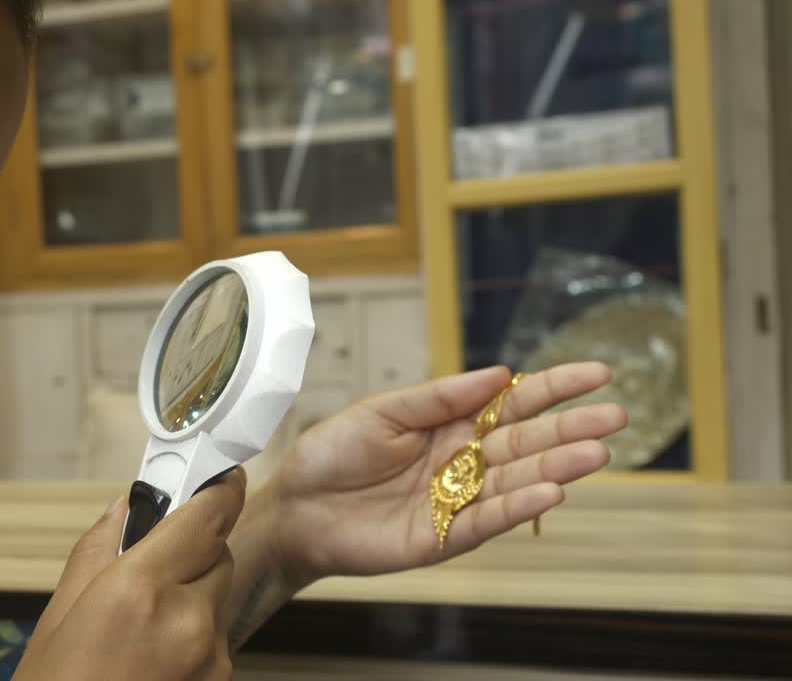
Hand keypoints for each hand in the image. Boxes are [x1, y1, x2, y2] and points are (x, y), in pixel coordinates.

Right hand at [15, 468, 246, 680]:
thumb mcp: (57, 618)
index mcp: (139, 591)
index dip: (219, 488)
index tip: (221, 473)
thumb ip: (100, 551)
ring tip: (141, 627)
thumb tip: (125, 508)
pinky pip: (215, 639)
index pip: (209, 516)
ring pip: (218, 598)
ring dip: (193, 595)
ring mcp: (211, 661)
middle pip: (219, 554)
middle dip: (192, 550)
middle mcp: (187, 622)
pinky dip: (193, 635)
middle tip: (151, 564)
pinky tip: (151, 658)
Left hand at [269, 362, 625, 586]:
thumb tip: (498, 374)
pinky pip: (487, 521)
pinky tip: (551, 493)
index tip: (599, 373)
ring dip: (556, 469)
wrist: (295, 507)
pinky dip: (518, 508)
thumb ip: (440, 397)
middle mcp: (463, 462)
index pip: (513, 403)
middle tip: (615, 416)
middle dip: (571, 429)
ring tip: (597, 453)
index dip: (555, 389)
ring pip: (516, 482)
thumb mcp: (383, 411)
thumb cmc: (333, 454)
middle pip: (527, 443)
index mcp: (451, 425)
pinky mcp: (443, 537)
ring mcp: (457, 501)